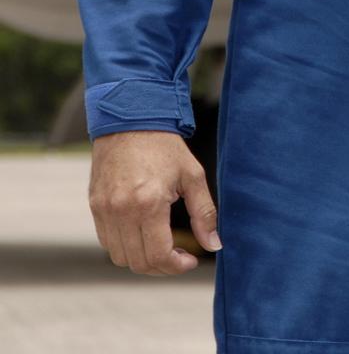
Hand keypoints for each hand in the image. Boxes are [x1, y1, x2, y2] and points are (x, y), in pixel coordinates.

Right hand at [88, 129, 221, 274]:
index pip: (158, 256)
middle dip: (162, 267)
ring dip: (141, 260)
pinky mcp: (95, 205)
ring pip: (119, 257)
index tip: (190, 260)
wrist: (131, 119)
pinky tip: (141, 233)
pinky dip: (124, 246)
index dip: (177, 266)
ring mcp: (105, 209)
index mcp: (149, 203)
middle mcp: (122, 210)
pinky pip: (106, 241)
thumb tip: (214, 245)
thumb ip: (204, 213)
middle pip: (138, 262)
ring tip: (160, 246)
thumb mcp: (192, 175)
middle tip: (178, 256)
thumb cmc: (165, 145)